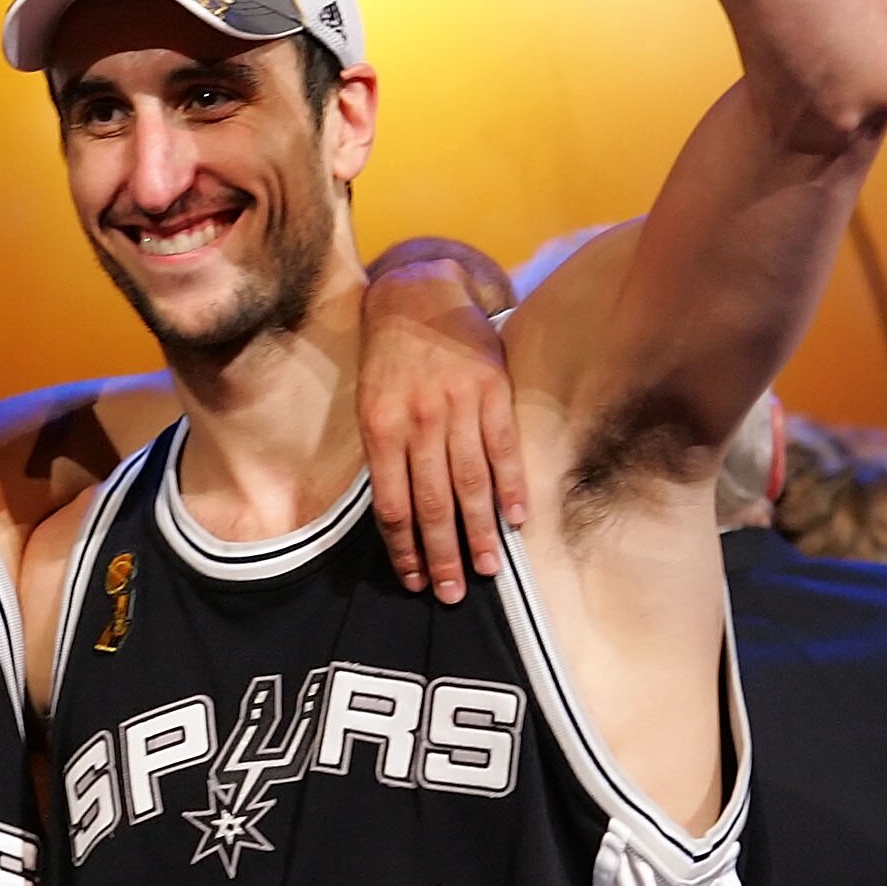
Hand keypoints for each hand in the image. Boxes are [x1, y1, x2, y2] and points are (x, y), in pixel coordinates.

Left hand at [361, 250, 524, 596]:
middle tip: (453, 593)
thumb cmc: (389, 357)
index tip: (414, 580)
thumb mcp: (370, 401)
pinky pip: (503, 448)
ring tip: (488, 569)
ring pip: (470, 483)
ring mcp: (458, 406)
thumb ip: (386, 454)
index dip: (404, 548)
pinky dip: (511, 487)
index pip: (392, 504)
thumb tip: (398, 517)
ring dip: (479, 532)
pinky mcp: (492, 390)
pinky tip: (516, 520)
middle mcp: (418, 421)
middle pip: (433, 503)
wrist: (418, 292)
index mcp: (381, 428)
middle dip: (443, 554)